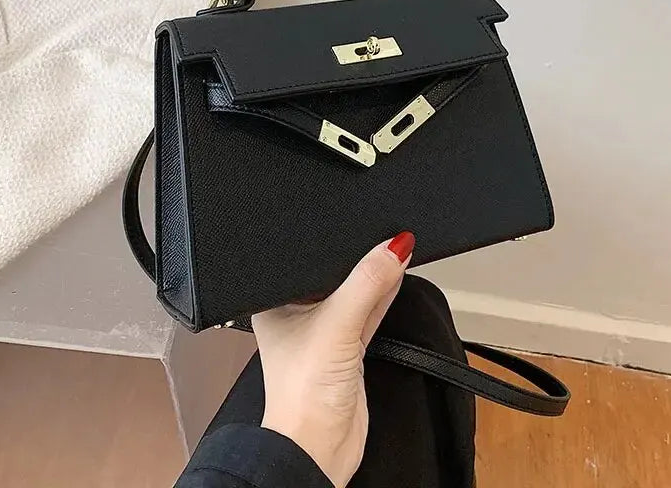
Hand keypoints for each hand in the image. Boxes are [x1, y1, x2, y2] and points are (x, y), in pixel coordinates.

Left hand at [253, 232, 414, 487]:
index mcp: (275, 302)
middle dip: (355, 256)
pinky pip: (366, 313)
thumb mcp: (336, 324)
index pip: (304, 260)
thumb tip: (393, 247)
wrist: (319, 449)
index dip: (328, 241)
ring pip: (353, 292)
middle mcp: (297, 315)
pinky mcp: (346, 350)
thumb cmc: (301, 395)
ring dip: (373, 274)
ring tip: (395, 246)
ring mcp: (323, 333)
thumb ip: (367, 284)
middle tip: (382, 231)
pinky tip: (394, 276)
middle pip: (331, 275)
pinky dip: (382, 296)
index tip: (357, 222)